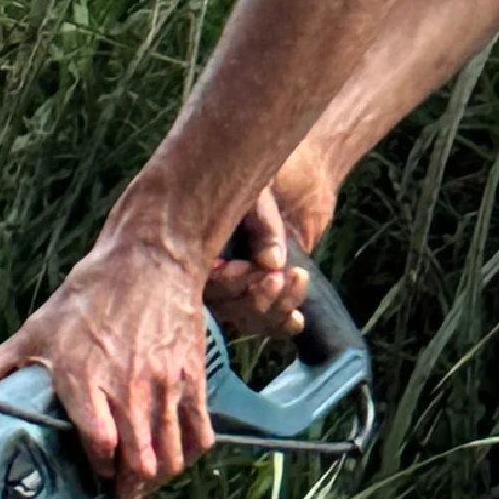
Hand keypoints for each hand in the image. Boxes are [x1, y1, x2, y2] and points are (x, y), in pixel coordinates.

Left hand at [0, 220, 216, 498]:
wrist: (149, 262)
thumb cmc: (90, 295)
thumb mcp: (38, 328)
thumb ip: (4, 366)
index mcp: (84, 379)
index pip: (100, 445)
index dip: (99, 470)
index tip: (93, 478)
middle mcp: (127, 389)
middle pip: (140, 463)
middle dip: (128, 488)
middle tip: (118, 494)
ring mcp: (164, 387)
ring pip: (170, 457)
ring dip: (156, 478)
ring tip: (142, 482)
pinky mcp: (193, 381)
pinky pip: (199, 435)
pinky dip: (188, 455)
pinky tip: (172, 457)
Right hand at [206, 149, 335, 345]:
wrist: (300, 176)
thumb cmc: (268, 175)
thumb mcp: (258, 188)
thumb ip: (260, 220)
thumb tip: (271, 263)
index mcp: (198, 244)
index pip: (204, 281)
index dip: (229, 282)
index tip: (254, 268)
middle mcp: (214, 270)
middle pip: (225, 306)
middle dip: (254, 297)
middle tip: (277, 277)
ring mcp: (241, 286)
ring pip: (249, 317)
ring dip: (274, 307)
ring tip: (296, 279)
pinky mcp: (266, 293)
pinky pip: (269, 321)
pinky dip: (283, 323)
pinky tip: (297, 320)